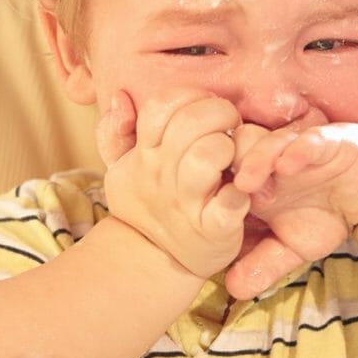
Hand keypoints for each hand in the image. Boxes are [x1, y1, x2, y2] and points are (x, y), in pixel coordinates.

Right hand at [99, 88, 250, 278]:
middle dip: (220, 113)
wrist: (150, 261)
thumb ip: (115, 131)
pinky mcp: (213, 229)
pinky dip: (241, 193)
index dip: (190, 96)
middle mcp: (162, 175)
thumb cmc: (146, 202)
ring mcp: (187, 203)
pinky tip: (241, 190)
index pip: (162, 105)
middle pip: (191, 123)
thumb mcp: (120, 168)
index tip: (204, 106)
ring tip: (233, 157)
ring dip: (230, 149)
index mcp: (145, 154)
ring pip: (209, 156)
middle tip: (230, 125)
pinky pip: (231, 202)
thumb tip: (120, 97)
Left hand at [224, 123, 357, 298]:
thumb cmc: (326, 213)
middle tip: (218, 192)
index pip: (220, 177)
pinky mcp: (326, 140)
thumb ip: (264, 265)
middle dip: (225, 168)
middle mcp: (269, 161)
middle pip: (235, 151)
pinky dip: (298, 151)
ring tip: (247, 182)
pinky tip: (289, 165)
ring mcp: (295, 148)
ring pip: (268, 142)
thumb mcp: (293, 247)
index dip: (208, 191)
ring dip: (256, 160)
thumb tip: (232, 291)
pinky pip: (309, 140)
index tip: (196, 214)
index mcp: (253, 182)